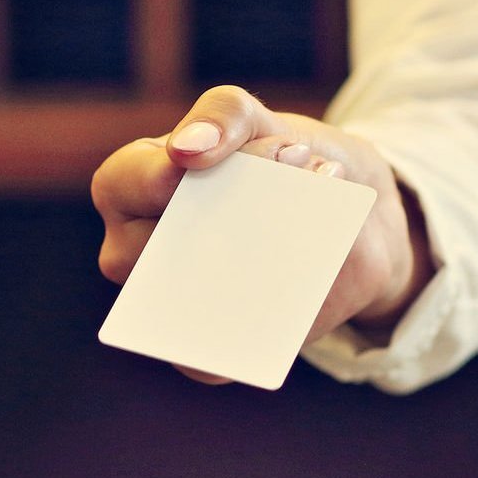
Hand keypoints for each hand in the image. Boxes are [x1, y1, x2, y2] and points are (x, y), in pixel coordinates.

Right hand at [90, 86, 434, 383]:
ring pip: (179, 307)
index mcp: (137, 186)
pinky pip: (212, 361)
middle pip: (144, 254)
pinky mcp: (217, 343)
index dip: (152, 178)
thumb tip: (188, 149)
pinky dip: (256, 331)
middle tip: (292, 180)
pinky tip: (298, 291)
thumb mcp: (261, 118)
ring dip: (240, 276)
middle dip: (216, 218)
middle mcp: (143, 248)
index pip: (120, 185)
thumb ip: (223, 115)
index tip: (194, 164)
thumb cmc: (284, 157)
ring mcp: (178, 299)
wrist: (358, 214)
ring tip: (305, 238)